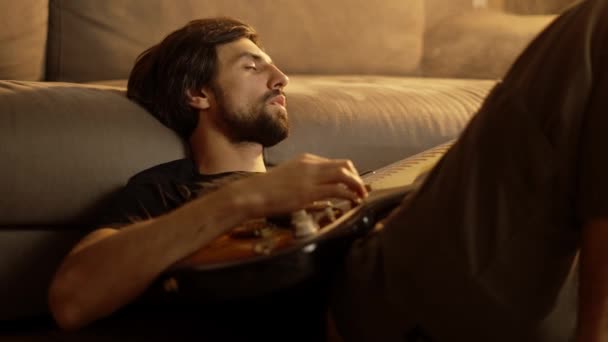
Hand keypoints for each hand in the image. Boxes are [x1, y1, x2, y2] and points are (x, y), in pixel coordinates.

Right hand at [225, 153, 367, 218]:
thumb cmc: (267, 191)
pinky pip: (337, 189)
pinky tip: (353, 202)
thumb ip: (307, 184)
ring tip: (361, 197)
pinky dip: (350, 195)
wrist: (252, 194)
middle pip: (345, 165)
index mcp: (306, 160)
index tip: (354, 186)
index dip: (349, 174)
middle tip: (361, 191)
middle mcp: (311, 165)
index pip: (335, 163)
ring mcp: (310, 177)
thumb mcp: (290, 179)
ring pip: (345, 175)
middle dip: (356, 178)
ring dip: (357, 186)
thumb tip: (325, 198)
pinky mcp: (309, 191)